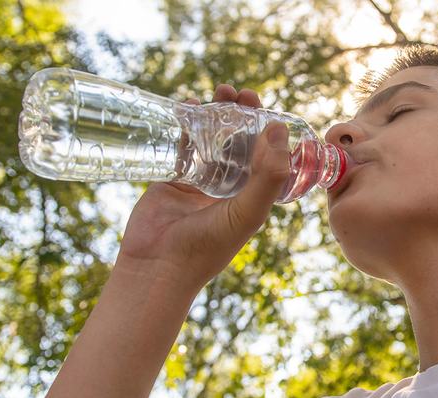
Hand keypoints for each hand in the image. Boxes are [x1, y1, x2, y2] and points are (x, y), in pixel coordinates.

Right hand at [113, 85, 290, 289]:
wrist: (159, 265)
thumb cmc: (207, 245)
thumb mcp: (247, 211)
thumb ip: (268, 175)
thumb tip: (279, 128)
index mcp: (251, 195)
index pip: (265, 154)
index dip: (267, 129)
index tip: (265, 105)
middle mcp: (228, 186)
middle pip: (238, 140)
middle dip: (241, 114)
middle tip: (240, 93)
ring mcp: (199, 181)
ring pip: (211, 139)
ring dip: (216, 114)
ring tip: (219, 93)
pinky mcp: (172, 178)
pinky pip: (182, 145)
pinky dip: (186, 124)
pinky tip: (188, 106)